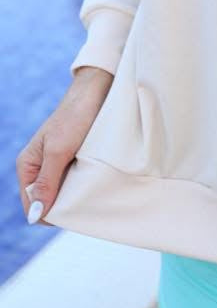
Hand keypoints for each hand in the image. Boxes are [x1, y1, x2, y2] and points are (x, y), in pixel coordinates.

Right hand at [15, 66, 113, 225]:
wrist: (97, 91)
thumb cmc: (75, 116)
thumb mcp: (59, 150)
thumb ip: (46, 182)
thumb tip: (35, 215)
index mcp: (28, 166)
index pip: (32, 206)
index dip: (49, 214)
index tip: (72, 212)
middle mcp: (40, 167)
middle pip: (48, 202)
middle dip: (64, 206)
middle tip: (85, 202)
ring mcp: (58, 164)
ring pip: (63, 193)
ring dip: (76, 196)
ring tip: (92, 193)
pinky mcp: (74, 159)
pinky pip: (75, 182)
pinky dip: (84, 186)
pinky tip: (95, 184)